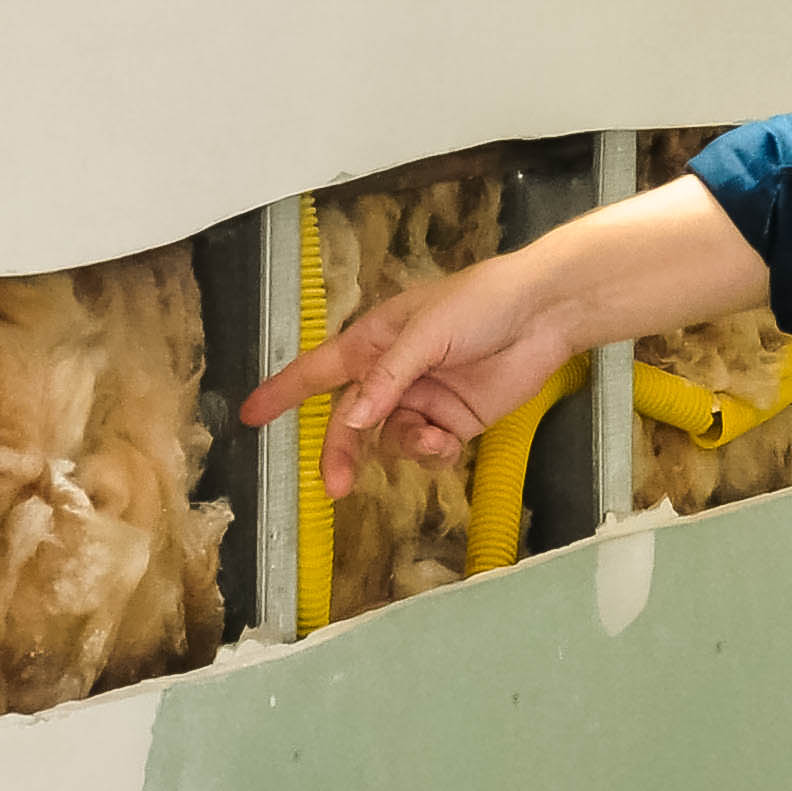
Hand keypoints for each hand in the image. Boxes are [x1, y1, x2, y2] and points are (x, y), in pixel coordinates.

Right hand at [237, 251, 577, 499]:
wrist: (543, 313)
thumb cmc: (479, 303)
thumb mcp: (425, 332)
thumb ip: (386, 380)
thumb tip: (350, 422)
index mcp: (374, 342)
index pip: (316, 370)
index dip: (281, 392)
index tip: (248, 416)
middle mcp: (391, 375)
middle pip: (349, 423)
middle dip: (341, 454)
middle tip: (336, 487)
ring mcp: (422, 400)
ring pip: (390, 441)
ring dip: (405, 446)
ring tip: (434, 436)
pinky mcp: (454, 421)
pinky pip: (427, 450)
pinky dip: (433, 452)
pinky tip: (448, 439)